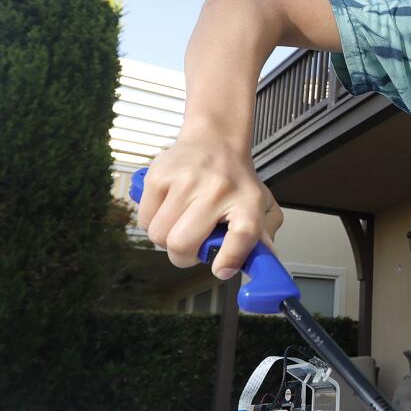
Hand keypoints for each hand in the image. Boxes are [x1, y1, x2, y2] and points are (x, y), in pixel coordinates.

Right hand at [136, 134, 282, 278]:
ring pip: (159, 235)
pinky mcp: (159, 175)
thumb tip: (263, 261)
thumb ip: (265, 236)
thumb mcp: (262, 205)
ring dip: (166, 240)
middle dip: (183, 256)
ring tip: (181, 226)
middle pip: (183, 243)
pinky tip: (168, 211)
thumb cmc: (237, 181)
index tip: (221, 269)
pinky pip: (144, 220)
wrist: (215, 140)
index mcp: (248, 200)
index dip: (230, 258)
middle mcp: (218, 189)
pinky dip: (152, 223)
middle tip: (191, 249)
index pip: (243, 234)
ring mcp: (186, 180)